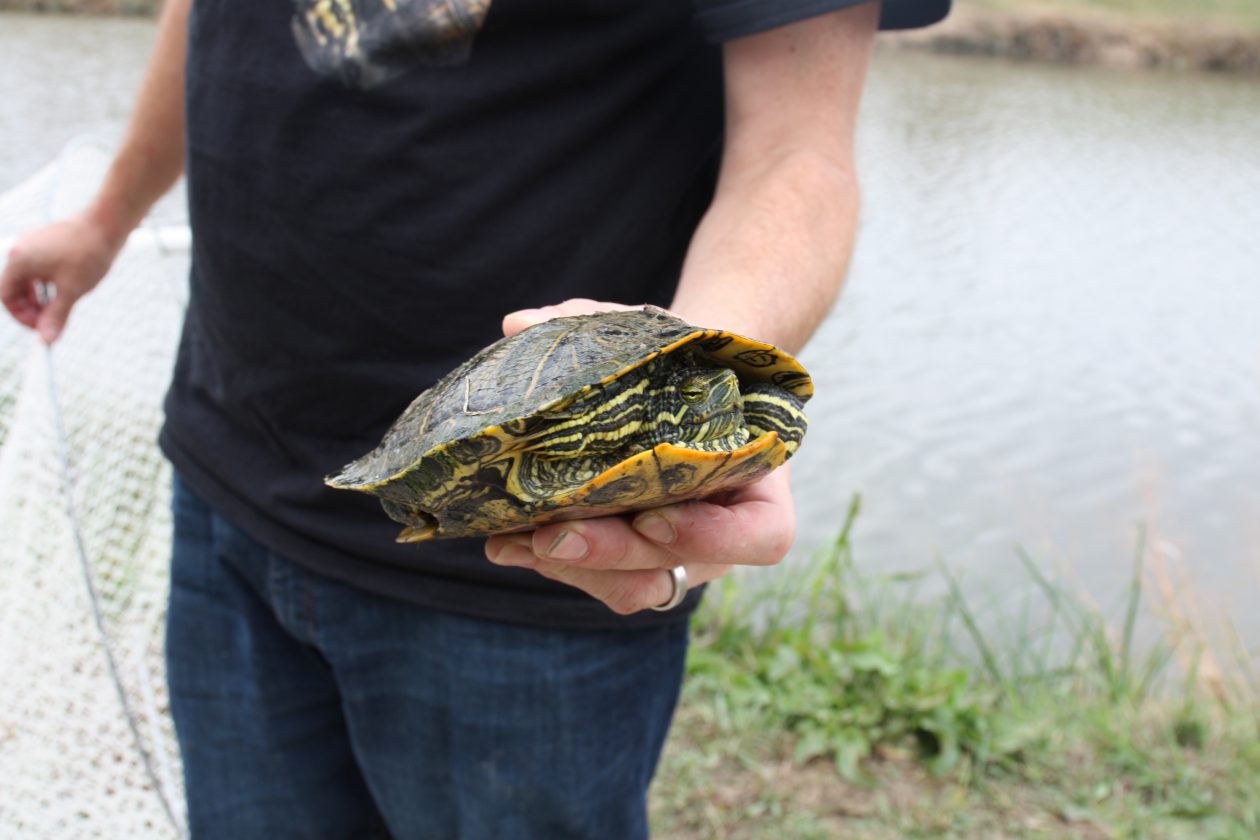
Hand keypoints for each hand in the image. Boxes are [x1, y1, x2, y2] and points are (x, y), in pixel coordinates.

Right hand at [1, 212, 122, 343]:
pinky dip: (48, 283)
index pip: (6, 296)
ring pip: (29, 278)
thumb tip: (47, 340)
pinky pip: (39, 268)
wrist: (108, 223)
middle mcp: (21, 250)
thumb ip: (57, 316)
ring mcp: (33, 244)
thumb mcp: (72, 290)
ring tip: (61, 307)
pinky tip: (67, 290)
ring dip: (41, 297)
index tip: (40, 328)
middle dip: (31, 308)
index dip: (21, 316)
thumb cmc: (89, 254)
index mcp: (19, 261)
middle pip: (15, 287)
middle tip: (52, 322)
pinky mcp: (46, 242)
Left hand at [485, 298, 796, 614]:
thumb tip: (517, 323)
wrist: (680, 381)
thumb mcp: (656, 332)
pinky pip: (598, 580)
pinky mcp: (630, 559)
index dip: (712, 537)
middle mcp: (721, 531)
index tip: (655, 514)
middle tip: (554, 534)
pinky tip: (504, 542)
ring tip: (513, 542)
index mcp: (758, 481)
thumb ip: (597, 323)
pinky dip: (550, 562)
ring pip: (633, 588)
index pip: (764, 536)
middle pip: (677, 568)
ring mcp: (676, 554)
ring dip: (572, 569)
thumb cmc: (681, 357)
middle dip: (611, 553)